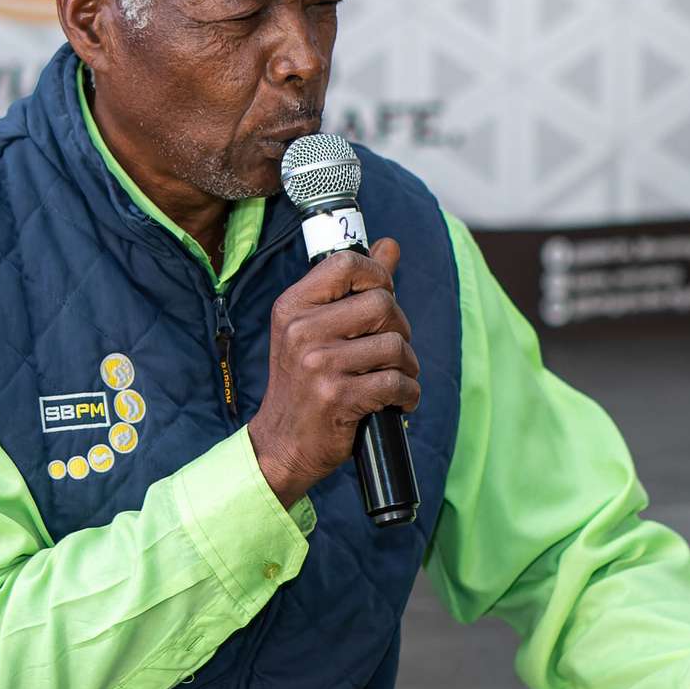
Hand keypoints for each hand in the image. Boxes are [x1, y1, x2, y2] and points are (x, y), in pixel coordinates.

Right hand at [248, 238, 418, 504]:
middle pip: (381, 303)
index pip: (347, 264)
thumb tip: (390, 245)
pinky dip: (407, 394)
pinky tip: (396, 401)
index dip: (377, 276)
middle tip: (391, 349)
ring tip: (393, 378)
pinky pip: (397, 382)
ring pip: (395, 345)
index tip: (382, 297)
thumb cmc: (305, 382)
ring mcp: (318, 364)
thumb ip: (355, 286)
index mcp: (293, 306)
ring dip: (406, 366)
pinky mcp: (338, 397)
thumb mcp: (316, 328)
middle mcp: (301, 330)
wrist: (282, 443)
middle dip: (399, 327)